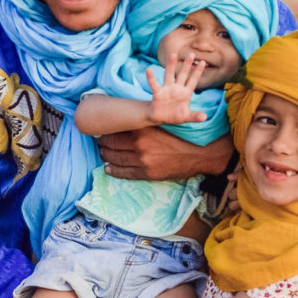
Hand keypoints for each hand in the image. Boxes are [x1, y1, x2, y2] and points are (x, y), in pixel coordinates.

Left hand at [97, 127, 234, 181]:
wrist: (198, 154)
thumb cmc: (180, 137)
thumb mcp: (160, 125)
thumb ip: (143, 125)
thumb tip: (124, 124)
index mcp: (143, 130)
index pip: (116, 131)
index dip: (105, 132)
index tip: (100, 131)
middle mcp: (140, 145)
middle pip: (113, 145)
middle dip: (103, 144)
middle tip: (99, 143)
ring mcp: (143, 161)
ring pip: (116, 159)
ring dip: (106, 156)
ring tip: (103, 154)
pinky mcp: (147, 173)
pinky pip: (125, 173)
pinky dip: (114, 170)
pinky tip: (108, 168)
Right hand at [145, 50, 208, 125]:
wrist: (160, 117)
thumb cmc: (175, 115)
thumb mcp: (186, 117)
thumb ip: (195, 116)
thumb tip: (205, 117)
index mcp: (185, 93)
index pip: (193, 81)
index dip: (198, 72)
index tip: (203, 62)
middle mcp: (177, 88)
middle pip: (182, 74)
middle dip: (187, 65)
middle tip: (192, 54)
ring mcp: (167, 89)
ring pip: (169, 75)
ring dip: (171, 65)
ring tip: (173, 54)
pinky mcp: (158, 93)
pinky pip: (154, 84)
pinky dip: (151, 77)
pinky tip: (148, 70)